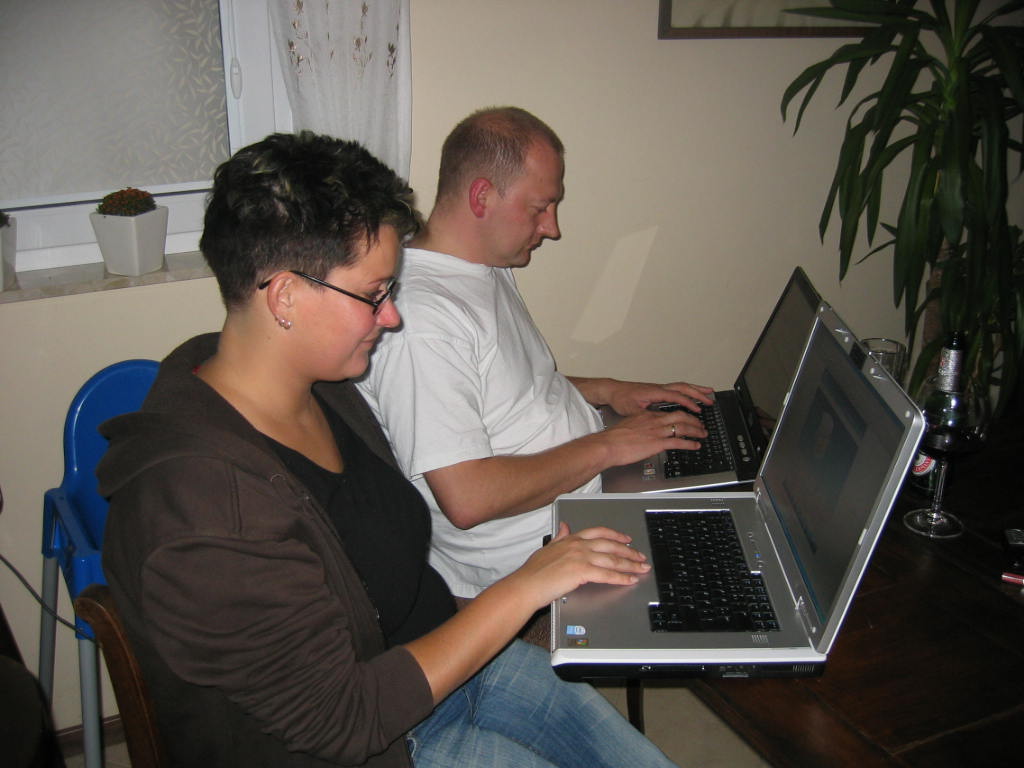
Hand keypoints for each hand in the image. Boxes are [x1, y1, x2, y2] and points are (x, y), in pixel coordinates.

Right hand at [505, 522, 650, 607]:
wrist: (526, 585)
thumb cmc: (533, 572)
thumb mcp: (547, 548)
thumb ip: (559, 537)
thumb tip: (565, 526)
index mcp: (570, 539)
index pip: (598, 532)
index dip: (615, 535)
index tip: (627, 539)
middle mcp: (578, 545)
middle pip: (610, 545)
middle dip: (629, 551)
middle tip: (640, 556)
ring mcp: (581, 557)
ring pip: (612, 559)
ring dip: (630, 564)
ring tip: (641, 568)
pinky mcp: (582, 571)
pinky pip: (607, 574)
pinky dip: (621, 577)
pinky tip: (630, 580)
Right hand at [587, 407, 706, 467]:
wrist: (607, 445)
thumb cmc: (613, 439)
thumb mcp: (628, 427)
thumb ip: (639, 428)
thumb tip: (643, 434)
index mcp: (647, 416)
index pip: (669, 413)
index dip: (681, 415)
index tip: (687, 418)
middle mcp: (654, 421)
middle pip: (680, 416)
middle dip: (694, 420)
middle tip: (701, 425)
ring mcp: (657, 431)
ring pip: (683, 427)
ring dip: (696, 431)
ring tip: (703, 434)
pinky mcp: (657, 443)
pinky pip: (679, 441)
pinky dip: (690, 443)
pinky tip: (696, 446)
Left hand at [605, 379, 714, 415]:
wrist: (613, 390)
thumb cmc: (621, 399)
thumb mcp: (632, 410)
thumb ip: (646, 415)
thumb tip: (657, 422)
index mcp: (655, 392)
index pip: (676, 396)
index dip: (688, 403)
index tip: (697, 410)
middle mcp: (659, 388)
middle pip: (683, 387)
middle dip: (698, 393)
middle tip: (711, 400)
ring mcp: (660, 388)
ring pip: (682, 386)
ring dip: (696, 389)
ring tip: (708, 393)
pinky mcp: (659, 390)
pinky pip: (677, 388)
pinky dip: (688, 391)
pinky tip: (692, 396)